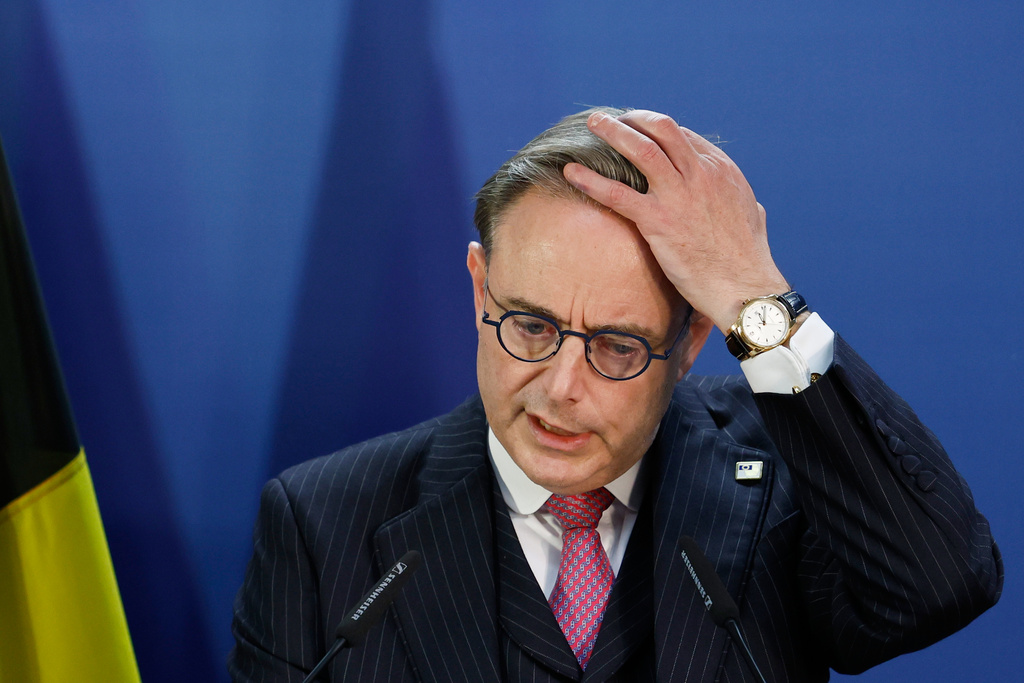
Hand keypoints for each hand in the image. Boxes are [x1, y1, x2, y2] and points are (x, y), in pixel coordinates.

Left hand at [562, 110, 789, 333]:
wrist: (745, 286)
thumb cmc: (749, 259)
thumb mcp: (753, 217)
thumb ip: (745, 203)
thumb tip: (751, 205)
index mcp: (721, 170)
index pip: (682, 135)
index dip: (655, 129)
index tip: (636, 130)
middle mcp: (700, 174)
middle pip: (662, 129)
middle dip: (633, 119)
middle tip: (611, 119)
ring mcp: (679, 195)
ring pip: (641, 149)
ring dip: (612, 132)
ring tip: (592, 124)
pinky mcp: (659, 220)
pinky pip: (617, 193)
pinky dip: (590, 180)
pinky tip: (570, 171)